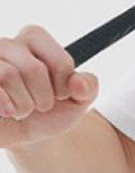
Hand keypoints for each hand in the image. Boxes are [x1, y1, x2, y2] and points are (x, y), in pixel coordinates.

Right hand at [0, 24, 98, 150]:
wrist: (20, 133)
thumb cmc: (47, 111)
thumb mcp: (77, 101)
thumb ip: (88, 88)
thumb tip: (78, 84)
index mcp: (36, 39)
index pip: (61, 62)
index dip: (63, 87)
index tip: (58, 94)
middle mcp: (8, 44)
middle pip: (34, 70)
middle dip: (43, 98)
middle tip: (38, 105)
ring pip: (9, 75)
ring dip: (22, 105)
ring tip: (20, 110)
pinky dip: (5, 106)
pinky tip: (6, 112)